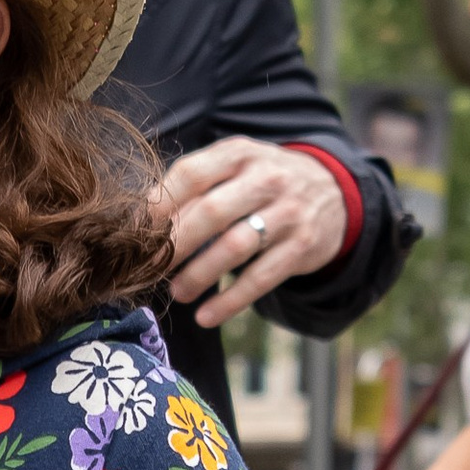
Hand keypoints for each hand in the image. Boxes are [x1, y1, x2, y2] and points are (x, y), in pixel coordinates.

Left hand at [159, 138, 352, 326]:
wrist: (332, 191)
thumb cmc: (263, 183)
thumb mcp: (235, 167)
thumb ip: (196, 187)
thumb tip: (142, 223)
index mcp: (239, 153)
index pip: (192, 174)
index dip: (160, 206)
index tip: (137, 234)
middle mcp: (266, 178)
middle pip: (211, 212)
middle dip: (175, 246)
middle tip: (151, 269)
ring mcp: (288, 212)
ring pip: (235, 246)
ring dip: (199, 275)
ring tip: (177, 293)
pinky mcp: (302, 246)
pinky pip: (261, 278)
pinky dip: (230, 301)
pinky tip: (206, 316)